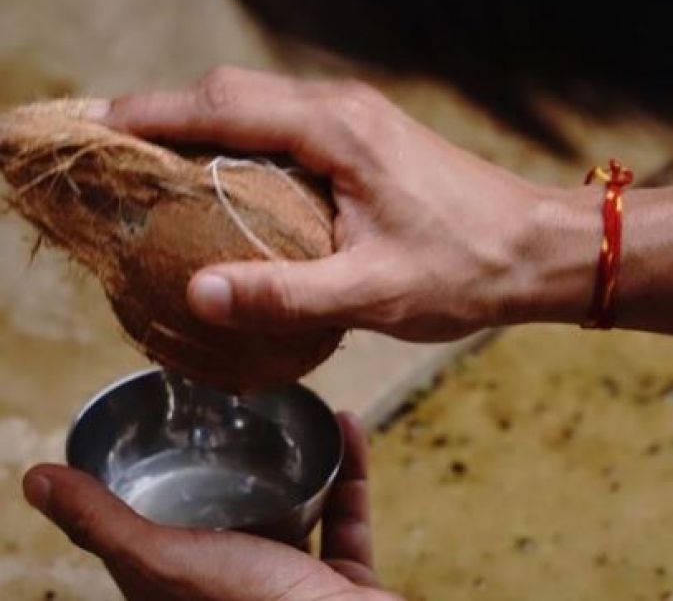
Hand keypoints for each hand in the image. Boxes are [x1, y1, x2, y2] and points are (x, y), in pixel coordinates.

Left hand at [23, 413, 397, 600]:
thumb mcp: (163, 561)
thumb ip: (103, 524)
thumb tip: (35, 477)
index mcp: (189, 589)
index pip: (162, 532)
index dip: (159, 483)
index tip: (167, 429)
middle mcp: (240, 586)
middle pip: (235, 515)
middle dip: (240, 465)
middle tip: (240, 413)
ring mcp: (297, 583)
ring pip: (297, 509)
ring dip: (300, 458)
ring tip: (295, 411)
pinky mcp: (343, 575)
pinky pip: (347, 511)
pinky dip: (349, 468)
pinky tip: (346, 423)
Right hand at [90, 67, 545, 341]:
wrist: (537, 249)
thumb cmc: (467, 268)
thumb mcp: (374, 291)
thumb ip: (286, 294)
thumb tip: (201, 293)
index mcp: (336, 130)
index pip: (224, 106)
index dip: (156, 114)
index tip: (102, 128)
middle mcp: (341, 109)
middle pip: (234, 94)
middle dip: (171, 115)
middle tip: (122, 152)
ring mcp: (356, 121)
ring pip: (260, 107)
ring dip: (207, 128)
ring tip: (162, 166)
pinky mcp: (366, 142)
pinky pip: (286, 128)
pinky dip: (244, 144)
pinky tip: (231, 181)